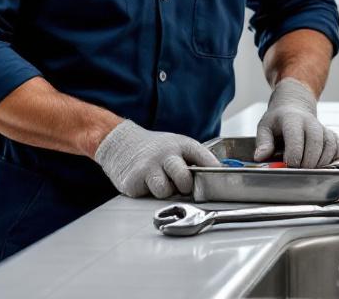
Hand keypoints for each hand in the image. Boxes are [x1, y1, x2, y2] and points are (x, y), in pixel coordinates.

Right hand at [94, 120, 219, 198]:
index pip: (204, 159)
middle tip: (181, 186)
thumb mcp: (177, 147)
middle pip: (184, 178)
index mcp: (181, 144)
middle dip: (186, 187)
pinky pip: (148, 195)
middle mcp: (165, 154)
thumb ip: (195, 161)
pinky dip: (148, 193)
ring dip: (165, 192)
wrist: (120, 142)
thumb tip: (218, 177)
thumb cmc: (154, 149)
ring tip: (160, 182)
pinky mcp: (133, 181)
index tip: (219, 182)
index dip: (213, 173)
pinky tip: (145, 182)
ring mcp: (148, 167)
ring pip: (165, 191)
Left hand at [254, 78, 338, 166]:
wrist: (294, 106)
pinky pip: (338, 149)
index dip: (294, 155)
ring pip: (329, 146)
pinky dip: (333, 159)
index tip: (289, 165)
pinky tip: (322, 164)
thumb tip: (260, 157)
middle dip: (308, 162)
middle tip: (299, 171)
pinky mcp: (332, 136)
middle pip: (315, 143)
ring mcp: (323, 129)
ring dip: (321, 162)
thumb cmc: (278, 120)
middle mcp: (310, 122)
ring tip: (309, 170)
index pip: (296, 137)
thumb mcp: (265, 127)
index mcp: (292, 119)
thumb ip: (263, 142)